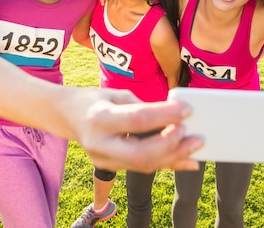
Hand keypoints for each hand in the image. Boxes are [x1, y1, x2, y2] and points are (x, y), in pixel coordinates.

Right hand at [62, 88, 202, 172]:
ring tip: (197, 146)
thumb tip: (174, 117)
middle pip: (141, 153)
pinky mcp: (110, 166)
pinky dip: (167, 163)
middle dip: (172, 145)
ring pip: (144, 165)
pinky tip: (187, 160)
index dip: (165, 115)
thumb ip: (142, 108)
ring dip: (174, 157)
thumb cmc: (95, 100)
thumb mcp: (116, 95)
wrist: (66, 115)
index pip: (137, 119)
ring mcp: (103, 159)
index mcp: (99, 118)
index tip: (187, 109)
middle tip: (194, 134)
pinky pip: (142, 167)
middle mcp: (99, 144)